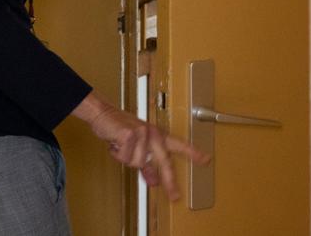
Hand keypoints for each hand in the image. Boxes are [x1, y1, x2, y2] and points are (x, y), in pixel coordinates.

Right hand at [72, 93, 210, 200]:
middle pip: (165, 162)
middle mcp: (153, 134)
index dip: (193, 153)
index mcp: (157, 135)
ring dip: (126, 158)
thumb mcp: (137, 146)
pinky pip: (125, 157)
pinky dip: (117, 153)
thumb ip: (147, 165)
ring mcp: (143, 134)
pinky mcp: (130, 135)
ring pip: (137, 163)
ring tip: (121, 146)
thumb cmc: (120, 129)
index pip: (179, 145)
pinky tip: (115, 143)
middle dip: (170, 181)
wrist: (104, 114)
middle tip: (175, 197)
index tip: (206, 160)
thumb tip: (154, 181)